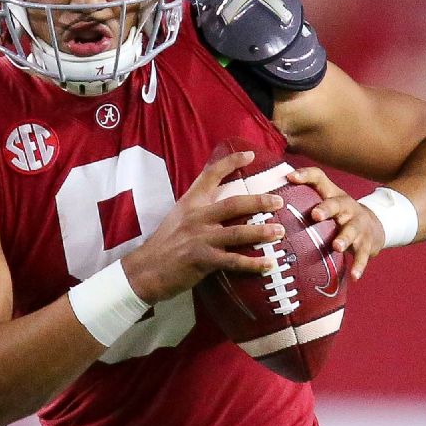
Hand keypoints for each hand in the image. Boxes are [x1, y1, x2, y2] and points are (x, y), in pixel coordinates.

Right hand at [123, 151, 283, 303]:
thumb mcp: (178, 218)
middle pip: (233, 204)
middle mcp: (196, 217)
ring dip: (261, 232)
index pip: (210, 176)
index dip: (230, 163)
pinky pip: (232, 260)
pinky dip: (252, 263)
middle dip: (258, 201)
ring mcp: (199, 238)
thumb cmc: (163, 245)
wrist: (145, 270)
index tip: (250, 155)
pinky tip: (268, 264)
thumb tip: (223, 207)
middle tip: (278, 201)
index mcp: (190, 204)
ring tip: (280, 231)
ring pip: (237, 232)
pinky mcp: (202, 259)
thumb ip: (198, 211)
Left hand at [287, 167, 383, 279]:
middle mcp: (346, 207)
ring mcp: (358, 226)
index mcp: (332, 195)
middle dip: (326, 209)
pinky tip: (354, 276)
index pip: (319, 178)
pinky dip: (359, 265)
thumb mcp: (325, 199)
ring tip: (336, 246)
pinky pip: (363, 255)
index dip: (305, 175)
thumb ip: (301, 196)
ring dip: (344, 238)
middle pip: (336, 205)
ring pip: (351, 231)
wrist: (374, 225)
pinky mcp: (367, 244)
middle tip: (315, 215)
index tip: (290, 177)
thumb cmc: (338, 213)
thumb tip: (266, 195)